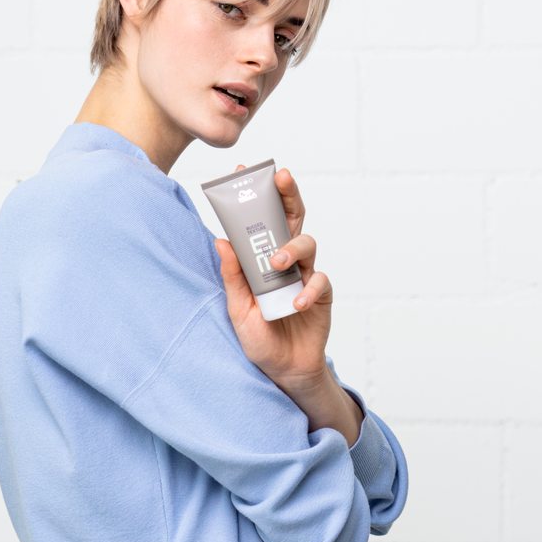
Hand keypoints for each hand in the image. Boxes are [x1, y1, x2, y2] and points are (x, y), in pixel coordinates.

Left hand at [213, 165, 332, 394]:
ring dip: (291, 247)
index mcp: (261, 260)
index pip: (260, 220)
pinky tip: (296, 304)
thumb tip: (220, 240)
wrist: (284, 371)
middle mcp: (285, 261)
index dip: (255, 195)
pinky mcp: (321, 294)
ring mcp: (304, 275)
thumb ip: (233, 276)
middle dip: (288, 195)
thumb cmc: (259, 338)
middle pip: (291, 218)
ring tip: (276, 264)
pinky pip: (319, 280)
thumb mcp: (238, 309)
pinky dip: (308, 289)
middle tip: (281, 178)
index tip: (243, 170)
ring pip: (307, 242)